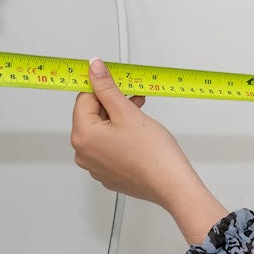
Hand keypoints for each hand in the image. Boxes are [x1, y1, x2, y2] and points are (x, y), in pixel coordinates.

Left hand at [71, 59, 226, 242]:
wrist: (171, 184)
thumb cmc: (153, 154)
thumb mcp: (128, 112)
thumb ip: (107, 87)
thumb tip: (94, 69)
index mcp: (83, 135)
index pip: (84, 98)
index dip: (103, 87)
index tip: (118, 82)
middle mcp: (83, 153)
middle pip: (91, 115)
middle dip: (112, 103)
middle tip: (134, 98)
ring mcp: (95, 166)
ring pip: (101, 132)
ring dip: (118, 119)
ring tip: (140, 115)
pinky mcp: (108, 173)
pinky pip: (108, 148)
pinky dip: (121, 137)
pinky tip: (139, 135)